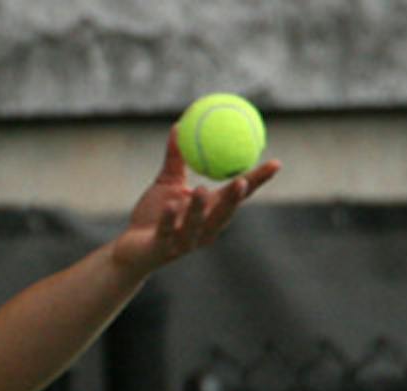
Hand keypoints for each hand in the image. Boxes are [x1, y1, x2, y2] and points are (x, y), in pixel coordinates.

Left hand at [111, 127, 279, 277]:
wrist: (130, 249)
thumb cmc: (153, 216)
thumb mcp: (166, 183)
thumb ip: (176, 158)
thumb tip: (179, 125)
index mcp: (210, 212)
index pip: (238, 196)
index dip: (257, 181)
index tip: (276, 163)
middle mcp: (202, 230)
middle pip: (223, 215)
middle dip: (234, 200)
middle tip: (243, 180)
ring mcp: (182, 242)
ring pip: (195, 226)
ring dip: (199, 209)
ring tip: (202, 189)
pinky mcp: (161, 249)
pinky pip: (165, 233)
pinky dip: (168, 220)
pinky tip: (170, 206)